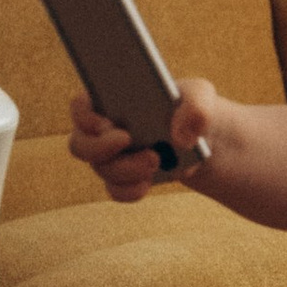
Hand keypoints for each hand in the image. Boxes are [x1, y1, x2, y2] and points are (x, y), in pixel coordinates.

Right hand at [67, 76, 220, 202]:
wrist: (206, 141)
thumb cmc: (191, 108)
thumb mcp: (201, 96)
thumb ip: (196, 107)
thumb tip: (181, 138)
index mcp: (112, 100)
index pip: (80, 106)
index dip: (84, 116)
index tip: (105, 122)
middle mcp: (104, 130)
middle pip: (80, 144)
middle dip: (100, 147)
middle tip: (127, 140)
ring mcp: (114, 157)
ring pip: (101, 169)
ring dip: (125, 168)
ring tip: (155, 160)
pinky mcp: (128, 179)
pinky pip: (117, 190)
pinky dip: (131, 189)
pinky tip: (149, 182)